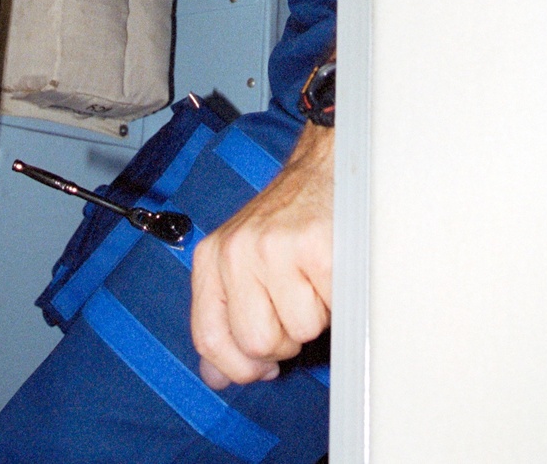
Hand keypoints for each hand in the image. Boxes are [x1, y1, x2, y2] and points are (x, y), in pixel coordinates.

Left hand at [190, 122, 333, 388]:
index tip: (263, 362)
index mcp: (212, 257)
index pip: (209, 337)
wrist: (323, 170)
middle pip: (257, 343)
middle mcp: (235, 251)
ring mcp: (274, 248)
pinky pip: (329, 310)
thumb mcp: (241, 265)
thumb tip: (216, 377)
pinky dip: (337, 300)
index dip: (240, 365)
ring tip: (313, 278)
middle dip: (285, 337)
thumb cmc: (287, 224)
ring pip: (298, 332)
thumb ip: (224, 319)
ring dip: (315, 315)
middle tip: (295, 300)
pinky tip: (330, 269)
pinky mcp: (314, 248)